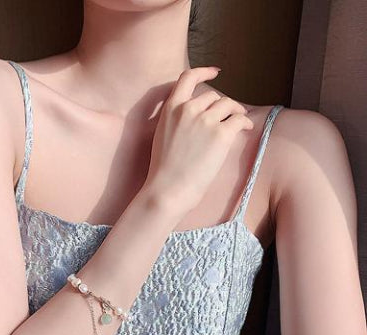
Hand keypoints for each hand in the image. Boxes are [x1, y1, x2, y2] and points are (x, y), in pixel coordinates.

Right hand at [143, 66, 253, 215]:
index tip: (215, 72)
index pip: (188, 78)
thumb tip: (199, 117)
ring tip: (239, 122)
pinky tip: (246, 129)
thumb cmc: (164, 170)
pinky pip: (240, 119)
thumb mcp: (162, 136)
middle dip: (222, 106)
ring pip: (229, 105)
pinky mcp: (221, 134)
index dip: (204, 71)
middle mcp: (188, 109)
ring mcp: (205, 120)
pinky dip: (245, 122)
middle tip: (227, 117)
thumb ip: (177, 120)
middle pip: (213, 96)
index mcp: (171, 109)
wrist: (168, 189)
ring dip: (236, 112)